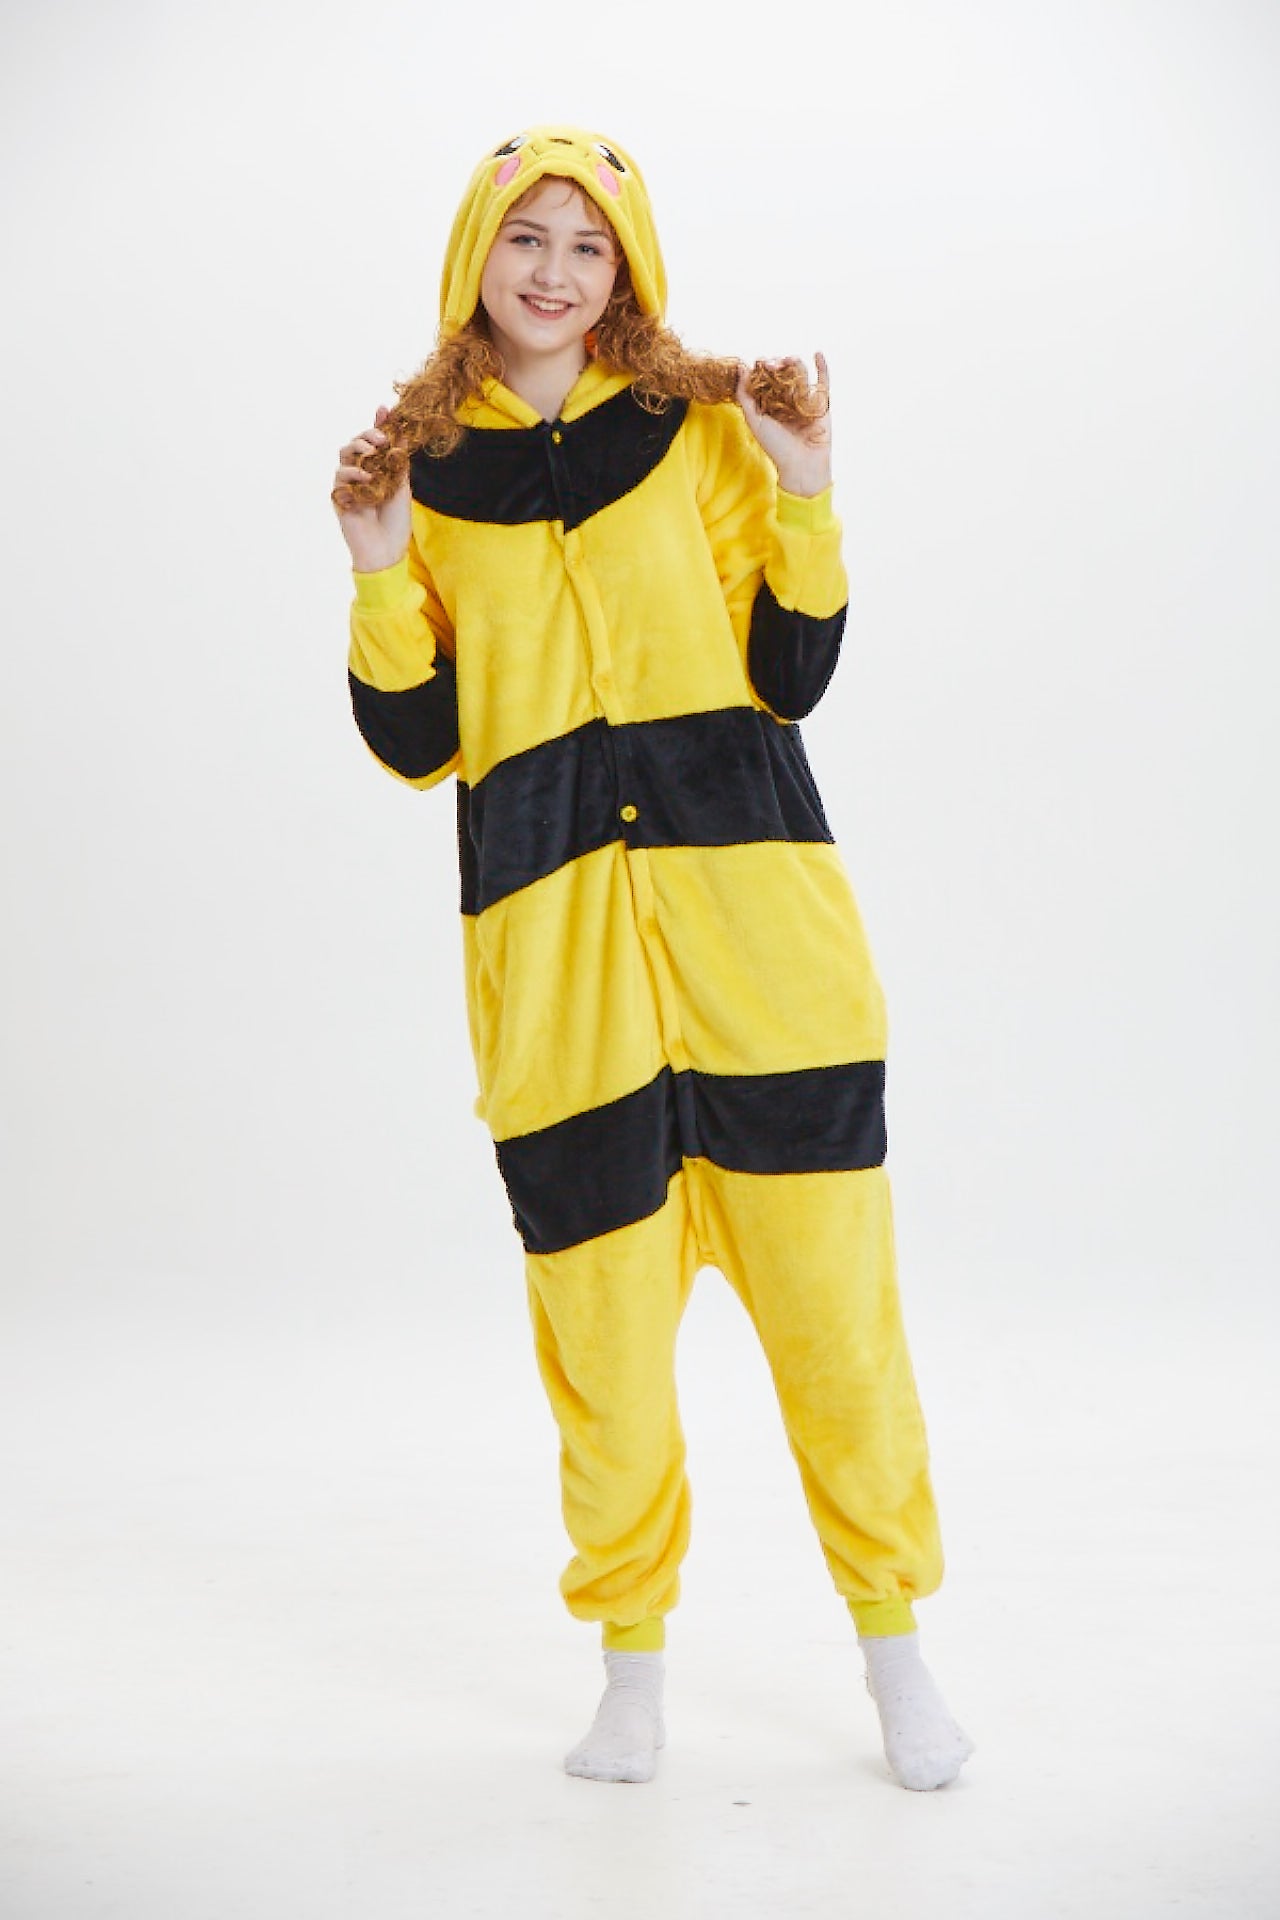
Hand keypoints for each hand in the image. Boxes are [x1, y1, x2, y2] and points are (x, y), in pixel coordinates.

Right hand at [332, 406, 410, 572]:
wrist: (386, 550)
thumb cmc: (396, 522)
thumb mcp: (402, 486)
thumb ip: (398, 461)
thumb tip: (401, 433)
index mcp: (378, 469)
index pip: (374, 442)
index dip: (377, 424)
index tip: (383, 409)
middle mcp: (361, 473)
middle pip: (356, 442)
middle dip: (367, 434)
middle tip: (381, 438)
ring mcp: (349, 484)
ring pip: (344, 454)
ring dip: (358, 448)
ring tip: (372, 453)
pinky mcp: (339, 496)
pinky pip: (340, 475)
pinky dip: (352, 472)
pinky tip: (366, 477)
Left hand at [736, 352, 832, 497]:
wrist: (802, 463)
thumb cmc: (776, 447)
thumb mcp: (754, 421)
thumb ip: (745, 397)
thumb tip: (741, 369)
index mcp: (770, 404)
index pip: (765, 380)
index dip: (761, 369)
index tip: (757, 363)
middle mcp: (787, 400)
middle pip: (782, 373)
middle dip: (776, 365)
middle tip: (771, 364)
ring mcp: (804, 400)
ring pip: (800, 374)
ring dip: (793, 363)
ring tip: (788, 359)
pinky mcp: (821, 402)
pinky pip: (823, 381)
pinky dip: (822, 366)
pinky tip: (817, 353)